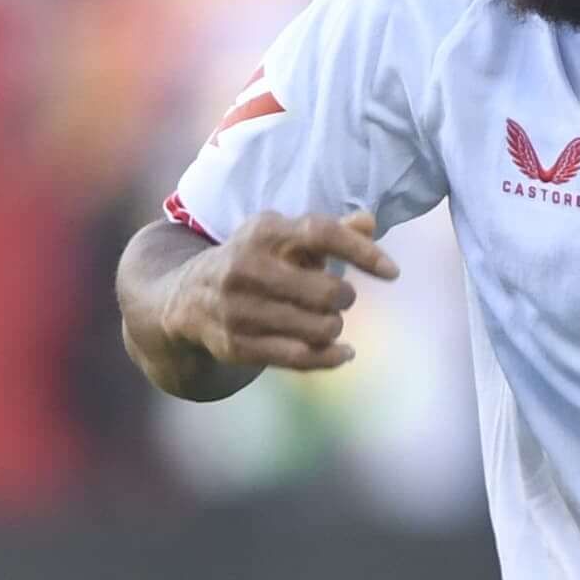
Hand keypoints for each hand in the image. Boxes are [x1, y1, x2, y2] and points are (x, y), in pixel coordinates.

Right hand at [171, 209, 394, 374]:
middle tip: (339, 298)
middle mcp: (247, 267)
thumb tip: (369, 221)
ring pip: (319, 328)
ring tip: (327, 321)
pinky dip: (331, 357)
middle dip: (344, 298)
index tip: (392, 272)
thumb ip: (327, 231)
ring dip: (333, 327)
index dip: (363, 251)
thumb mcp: (282, 238)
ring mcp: (240, 308)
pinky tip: (344, 352)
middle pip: (327, 291)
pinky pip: (301, 358)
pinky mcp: (238, 344)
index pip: (322, 234)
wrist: (187, 298)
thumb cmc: (254, 262)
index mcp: (263, 231)